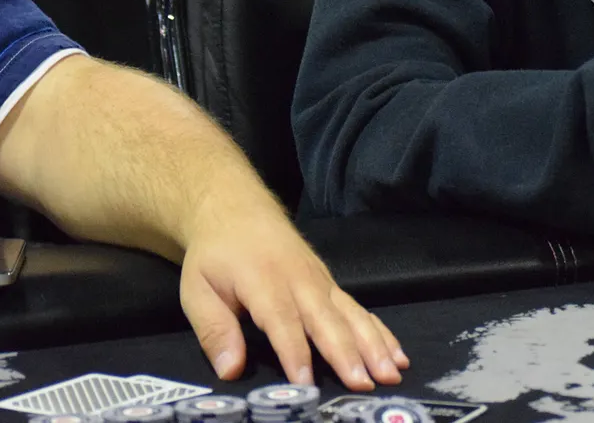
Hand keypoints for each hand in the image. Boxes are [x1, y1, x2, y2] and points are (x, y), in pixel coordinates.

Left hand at [178, 202, 408, 390]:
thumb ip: (214, 330)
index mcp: (264, 281)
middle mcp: (300, 280)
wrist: (238, 210)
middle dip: (347, 353)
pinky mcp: (332, 283)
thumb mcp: (197, 290)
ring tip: (391, 371)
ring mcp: (321, 280)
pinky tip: (396, 352)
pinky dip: (380, 331)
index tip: (306, 382)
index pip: (281, 321)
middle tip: (364, 384)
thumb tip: (230, 370)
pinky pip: (359, 309)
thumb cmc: (216, 255)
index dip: (294, 352)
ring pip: (351, 314)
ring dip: (373, 344)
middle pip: (327, 319)